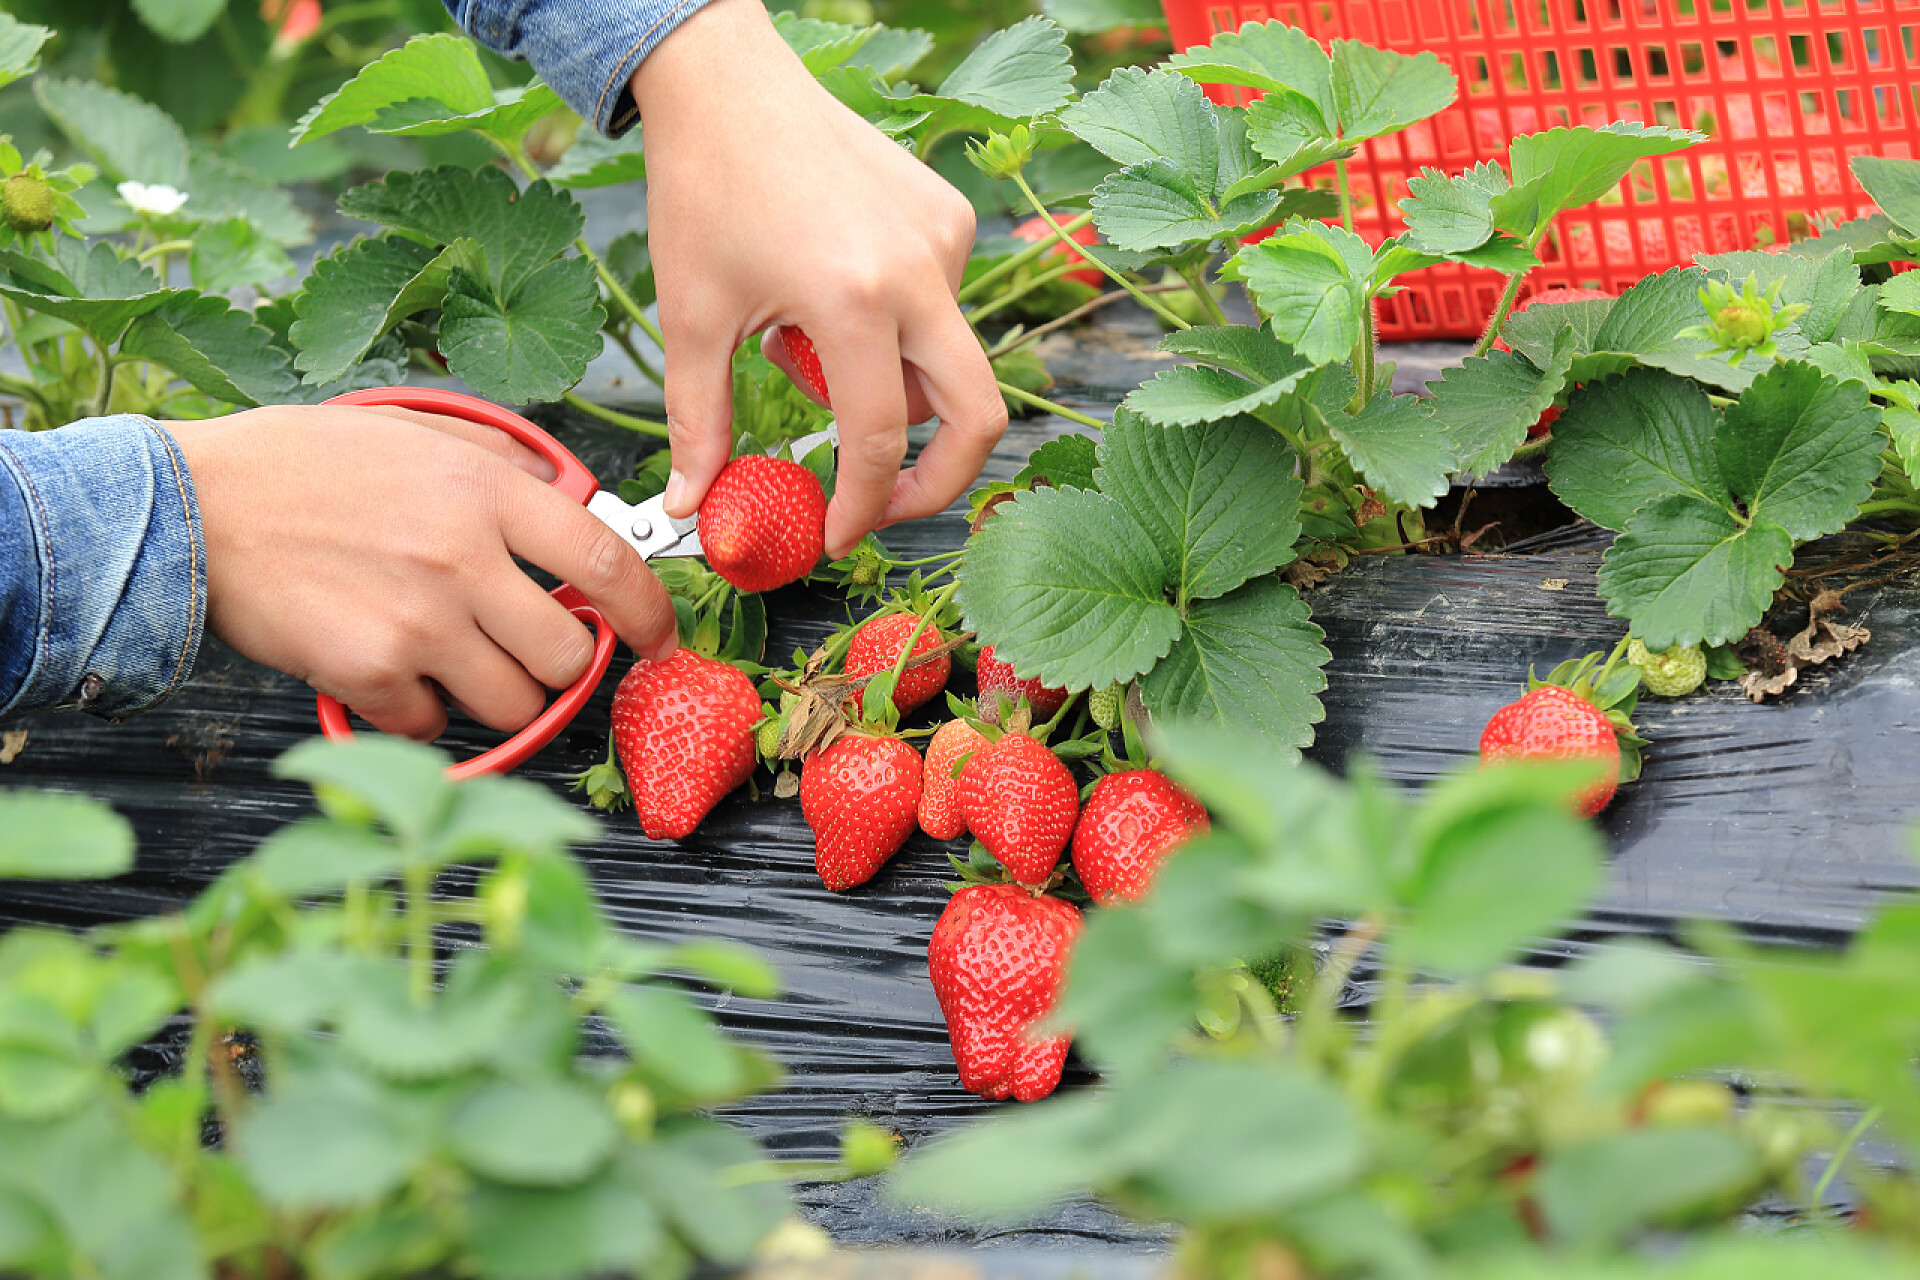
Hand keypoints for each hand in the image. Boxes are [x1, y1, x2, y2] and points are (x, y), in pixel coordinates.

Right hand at [168, 405, 676, 740]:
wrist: (188, 506)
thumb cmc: (299, 467)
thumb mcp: (412, 434)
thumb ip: (497, 461)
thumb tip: (564, 489)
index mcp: (485, 493)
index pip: (606, 564)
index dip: (650, 613)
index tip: (659, 638)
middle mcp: (463, 558)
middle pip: (568, 656)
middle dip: (562, 668)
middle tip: (531, 654)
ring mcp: (417, 622)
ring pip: (513, 704)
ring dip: (497, 697)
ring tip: (453, 661)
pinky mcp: (367, 672)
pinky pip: (430, 725)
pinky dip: (417, 713)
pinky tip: (386, 669)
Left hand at [633, 0, 1006, 558]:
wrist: (727, 80)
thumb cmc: (703, 187)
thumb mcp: (691, 317)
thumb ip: (699, 422)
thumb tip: (691, 505)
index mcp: (854, 299)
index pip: (879, 441)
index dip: (861, 507)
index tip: (834, 535)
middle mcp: (920, 270)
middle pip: (976, 416)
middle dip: (936, 481)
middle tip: (879, 505)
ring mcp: (945, 240)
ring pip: (946, 362)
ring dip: (888, 388)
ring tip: (805, 345)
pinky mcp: (949, 218)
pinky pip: (939, 310)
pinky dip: (892, 333)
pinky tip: (829, 293)